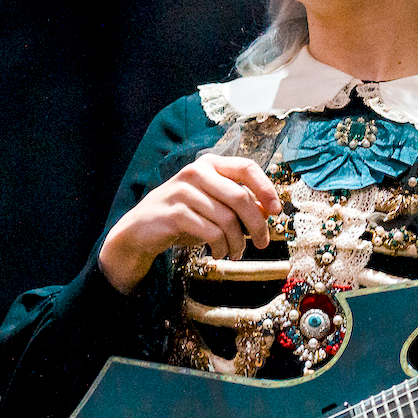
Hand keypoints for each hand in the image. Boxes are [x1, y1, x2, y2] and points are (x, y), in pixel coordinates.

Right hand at [97, 155, 283, 293]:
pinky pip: (210, 232)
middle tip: (264, 243)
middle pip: (240, 197)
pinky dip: (220, 247)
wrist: (140, 231)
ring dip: (238, 242)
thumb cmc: (183, 216)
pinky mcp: (174, 213)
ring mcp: (183, 191)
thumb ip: (238, 203)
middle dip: (257, 225)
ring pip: (227, 219)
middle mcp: (196, 172)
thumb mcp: (213, 206)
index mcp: (209, 164)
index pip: (247, 167)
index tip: (276, 210)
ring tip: (235, 252)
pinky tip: (218, 253)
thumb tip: (268, 211)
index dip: (266, 188)